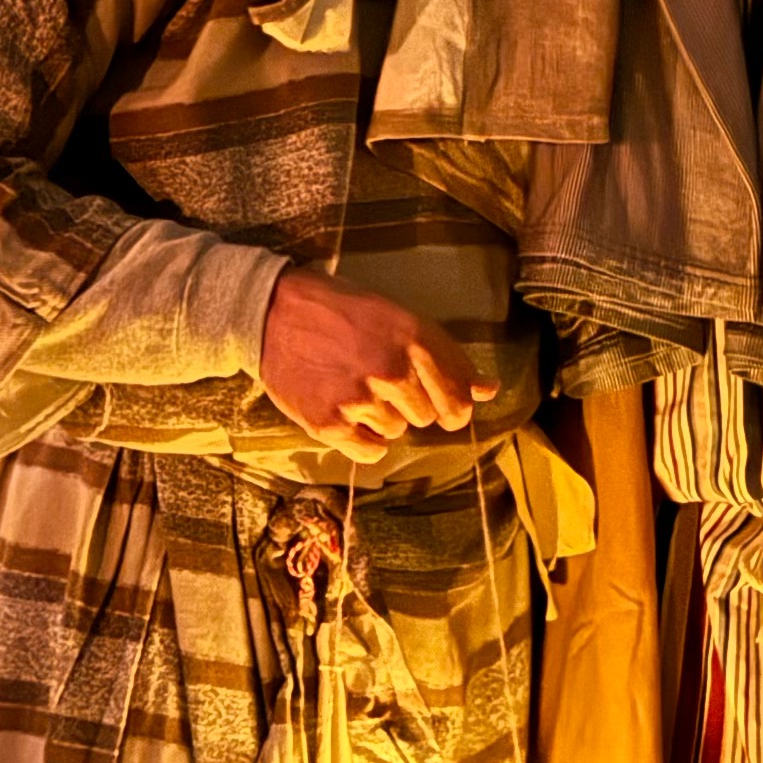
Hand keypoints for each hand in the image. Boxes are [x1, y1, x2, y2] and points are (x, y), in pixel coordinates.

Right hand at [258, 266, 493, 451]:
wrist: (273, 312)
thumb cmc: (341, 311)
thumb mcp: (398, 319)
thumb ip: (446, 357)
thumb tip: (488, 390)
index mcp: (415, 339)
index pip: (458, 396)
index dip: (451, 406)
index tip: (441, 407)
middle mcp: (392, 370)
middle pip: (426, 417)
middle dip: (408, 405)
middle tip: (376, 380)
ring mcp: (360, 399)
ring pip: (396, 432)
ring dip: (380, 419)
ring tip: (352, 387)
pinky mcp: (330, 423)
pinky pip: (370, 451)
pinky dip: (360, 439)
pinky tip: (343, 411)